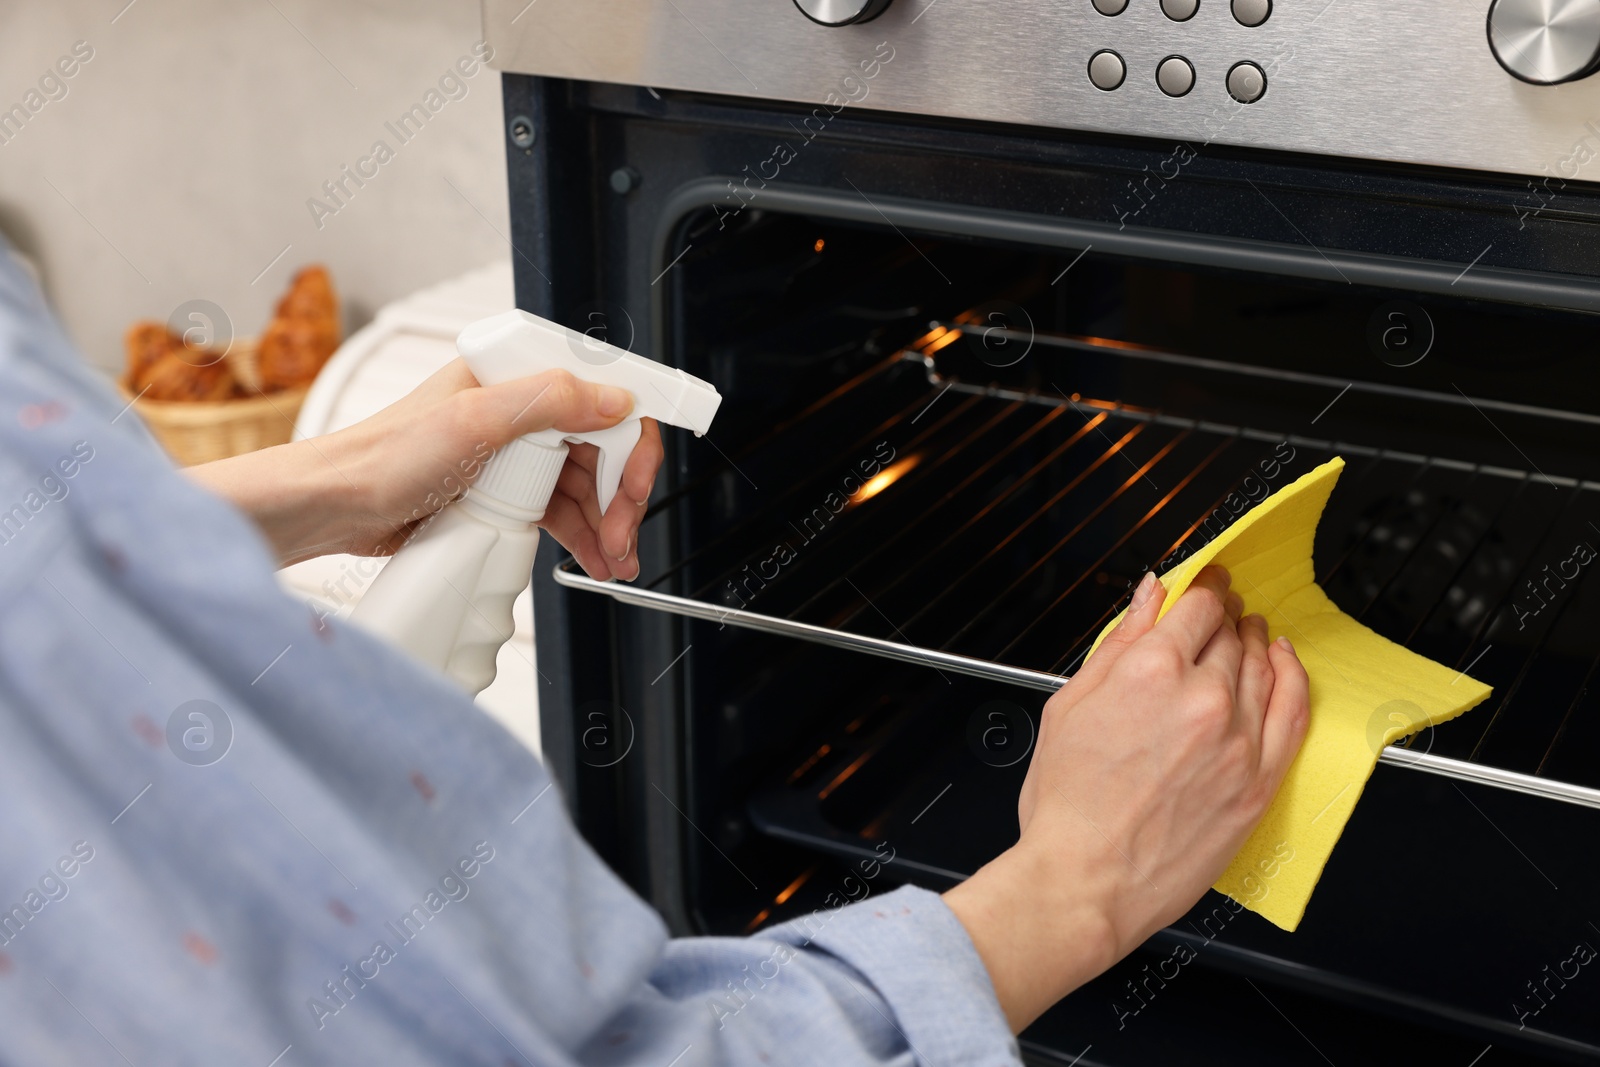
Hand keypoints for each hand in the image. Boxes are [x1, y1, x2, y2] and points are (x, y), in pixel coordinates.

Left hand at [188, 359, 663, 577]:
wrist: (333, 510)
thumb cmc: (379, 458)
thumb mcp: (472, 422)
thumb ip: (548, 401)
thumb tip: (615, 398)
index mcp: (512, 375)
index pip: (599, 394)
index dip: (629, 437)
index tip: (641, 478)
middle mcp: (516, 409)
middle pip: (599, 445)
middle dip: (619, 493)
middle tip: (623, 533)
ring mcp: (510, 453)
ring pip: (583, 483)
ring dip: (606, 522)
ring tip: (613, 558)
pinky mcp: (502, 491)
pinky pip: (559, 509)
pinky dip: (582, 534)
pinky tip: (593, 556)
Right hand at [942, 565, 1308, 1031]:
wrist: (1086, 881)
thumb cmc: (1067, 806)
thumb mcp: (1070, 705)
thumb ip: (1118, 642)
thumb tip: (1147, 596)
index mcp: (1150, 670)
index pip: (1197, 606)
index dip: (1206, 586)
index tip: (1208, 582)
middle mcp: (1203, 697)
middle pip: (1230, 632)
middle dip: (1225, 615)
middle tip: (1221, 612)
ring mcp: (1238, 739)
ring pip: (1261, 665)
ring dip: (1255, 640)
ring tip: (1249, 632)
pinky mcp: (1260, 780)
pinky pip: (1293, 711)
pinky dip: (1291, 676)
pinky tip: (1283, 662)